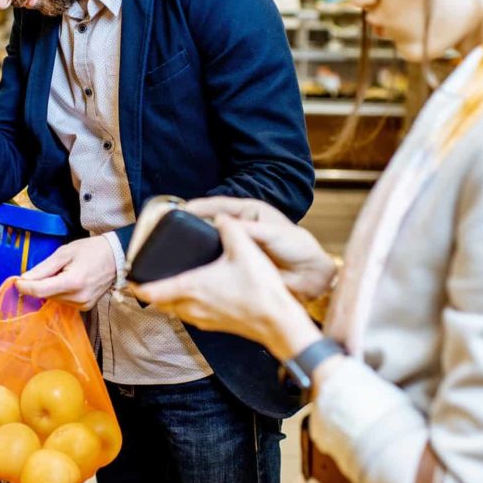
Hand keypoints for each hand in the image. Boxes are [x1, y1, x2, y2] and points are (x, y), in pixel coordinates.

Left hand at [15, 235, 116, 310]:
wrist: (117, 257)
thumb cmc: (91, 250)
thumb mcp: (65, 252)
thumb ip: (44, 267)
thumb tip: (25, 278)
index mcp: (72, 282)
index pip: (40, 291)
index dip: (25, 287)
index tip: (16, 281)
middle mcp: (78, 297)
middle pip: (46, 295)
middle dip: (41, 284)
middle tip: (50, 269)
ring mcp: (83, 304)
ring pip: (54, 299)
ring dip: (52, 288)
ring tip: (65, 272)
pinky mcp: (85, 307)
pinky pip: (64, 302)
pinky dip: (61, 292)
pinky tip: (70, 281)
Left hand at [132, 216, 318, 359]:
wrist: (279, 323)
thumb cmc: (260, 289)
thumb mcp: (244, 249)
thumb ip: (229, 228)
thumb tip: (221, 218)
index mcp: (191, 287)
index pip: (151, 292)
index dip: (137, 285)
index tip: (130, 277)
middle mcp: (192, 306)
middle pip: (160, 303)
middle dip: (151, 291)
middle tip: (148, 277)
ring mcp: (203, 319)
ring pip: (175, 311)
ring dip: (168, 299)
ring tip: (170, 282)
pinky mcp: (216, 325)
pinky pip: (191, 315)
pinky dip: (185, 305)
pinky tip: (198, 293)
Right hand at [187, 197, 337, 301]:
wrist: (312, 276)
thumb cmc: (299, 247)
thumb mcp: (274, 233)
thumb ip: (249, 230)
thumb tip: (221, 224)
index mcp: (248, 213)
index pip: (216, 206)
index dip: (197, 207)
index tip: (178, 210)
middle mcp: (240, 228)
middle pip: (209, 225)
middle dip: (191, 227)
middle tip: (170, 231)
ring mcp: (237, 248)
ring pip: (210, 246)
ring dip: (196, 249)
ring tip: (175, 253)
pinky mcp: (237, 267)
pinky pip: (216, 265)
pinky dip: (205, 266)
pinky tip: (193, 272)